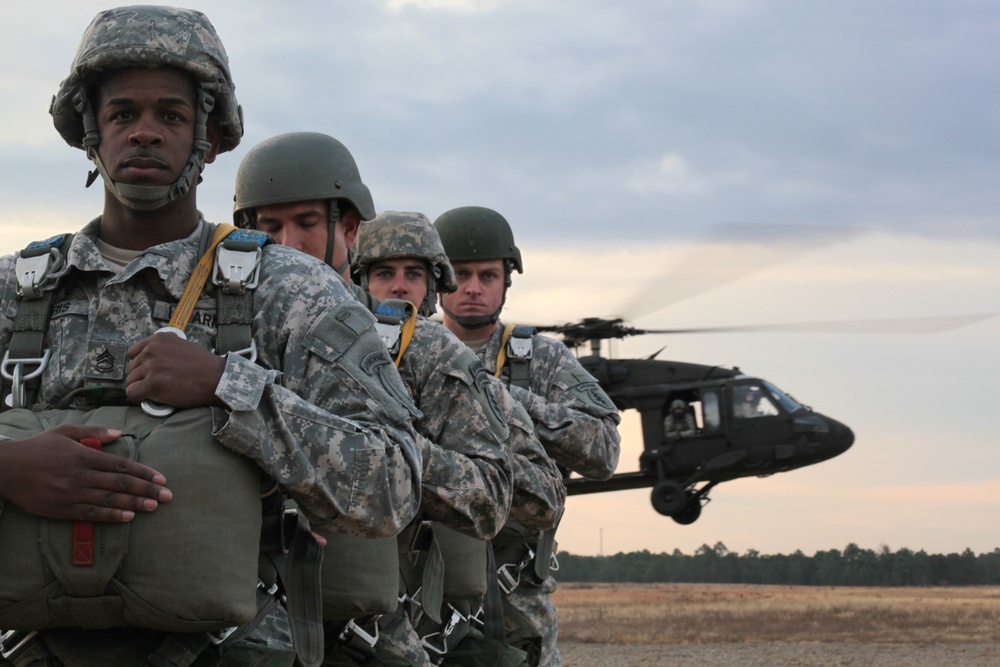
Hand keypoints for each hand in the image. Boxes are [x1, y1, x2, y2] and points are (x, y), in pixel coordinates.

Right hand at [0, 425, 171, 521]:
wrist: (7, 468)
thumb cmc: (38, 448)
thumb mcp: (65, 432)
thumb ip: (93, 432)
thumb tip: (119, 434)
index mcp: (84, 455)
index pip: (121, 465)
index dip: (144, 472)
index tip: (161, 478)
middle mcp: (81, 475)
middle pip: (121, 483)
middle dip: (147, 489)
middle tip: (168, 495)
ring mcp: (72, 493)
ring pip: (110, 499)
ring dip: (135, 503)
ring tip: (155, 506)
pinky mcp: (61, 509)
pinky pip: (92, 514)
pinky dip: (112, 515)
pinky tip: (128, 516)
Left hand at [126, 333, 225, 407]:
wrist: (217, 379)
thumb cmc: (203, 365)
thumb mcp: (182, 345)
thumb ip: (164, 349)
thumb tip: (150, 359)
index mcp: (158, 340)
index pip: (133, 353)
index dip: (141, 365)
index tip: (150, 372)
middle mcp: (151, 351)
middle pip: (131, 368)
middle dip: (142, 378)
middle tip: (158, 384)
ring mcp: (151, 367)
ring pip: (130, 381)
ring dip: (142, 388)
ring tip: (158, 391)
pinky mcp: (153, 384)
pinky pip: (132, 393)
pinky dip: (139, 398)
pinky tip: (151, 398)